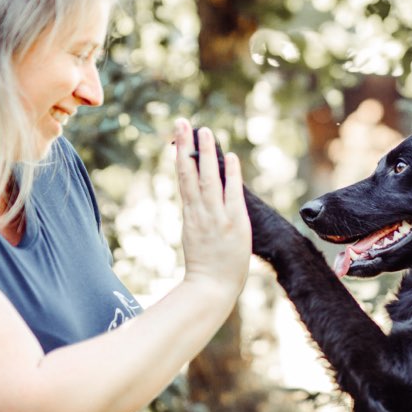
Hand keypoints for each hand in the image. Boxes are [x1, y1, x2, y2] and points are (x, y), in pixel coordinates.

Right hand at [173, 119, 251, 303]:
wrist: (210, 288)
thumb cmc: (205, 268)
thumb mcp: (195, 237)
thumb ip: (197, 217)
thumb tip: (196, 201)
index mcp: (190, 215)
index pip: (184, 179)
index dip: (181, 156)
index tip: (179, 137)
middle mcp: (200, 212)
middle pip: (190, 173)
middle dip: (186, 146)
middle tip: (182, 122)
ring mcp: (215, 217)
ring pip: (207, 179)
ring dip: (207, 154)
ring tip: (205, 131)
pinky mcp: (233, 224)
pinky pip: (231, 194)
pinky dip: (230, 175)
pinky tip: (230, 157)